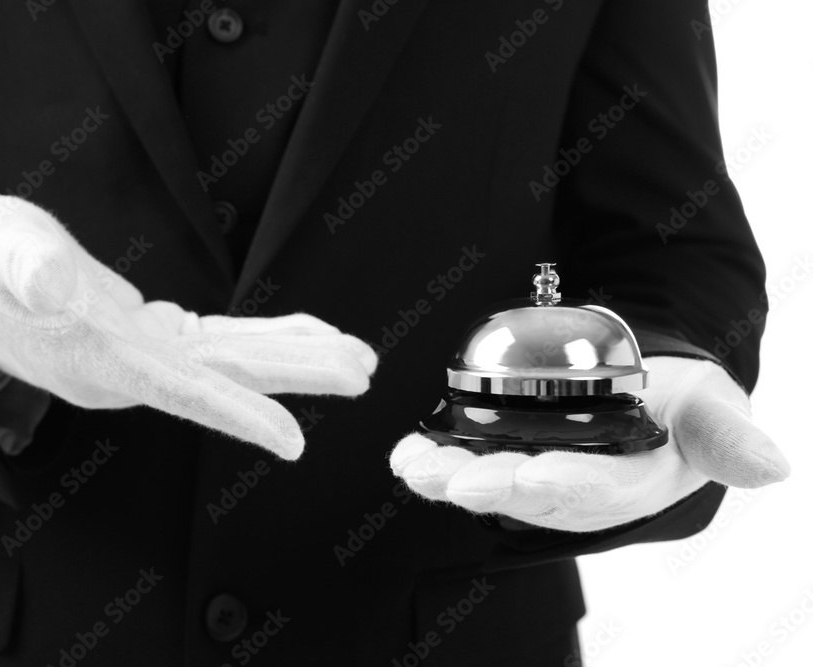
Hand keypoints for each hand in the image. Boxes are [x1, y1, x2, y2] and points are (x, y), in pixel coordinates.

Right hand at [0, 195, 376, 458]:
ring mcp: (148, 353)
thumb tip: (52, 281)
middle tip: (363, 373)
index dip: (237, 414)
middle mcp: (135, 368)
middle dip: (296, 375)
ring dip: (296, 356)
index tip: (291, 440)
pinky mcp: (155, 333)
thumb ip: (25, 268)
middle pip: (228, 377)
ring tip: (356, 357)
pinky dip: (266, 335)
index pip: (182, 391)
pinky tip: (306, 332)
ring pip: (234, 359)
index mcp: (103, 359)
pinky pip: (222, 340)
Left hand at [389, 356, 788, 531]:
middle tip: (453, 479)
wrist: (649, 394)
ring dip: (448, 476)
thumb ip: (728, 436)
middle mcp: (578, 490)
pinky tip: (406, 452)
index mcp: (631, 483)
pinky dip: (434, 458)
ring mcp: (538, 475)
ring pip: (490, 484)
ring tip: (414, 466)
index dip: (566, 485)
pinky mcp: (509, 457)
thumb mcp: (712, 408)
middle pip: (530, 494)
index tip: (533, 476)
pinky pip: (468, 462)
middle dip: (491, 487)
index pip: (598, 491)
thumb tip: (770, 467)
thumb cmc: (683, 404)